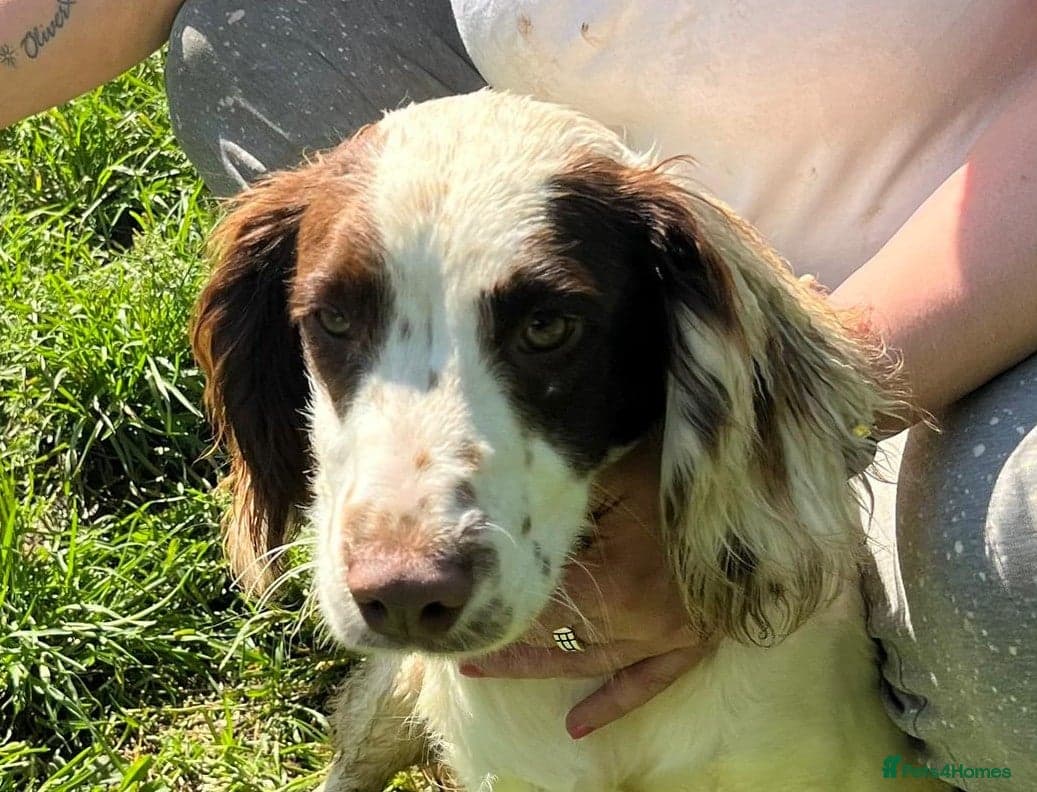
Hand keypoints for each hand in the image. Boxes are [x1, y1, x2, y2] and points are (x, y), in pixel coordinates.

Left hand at [459, 437, 713, 738]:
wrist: (753, 490)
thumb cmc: (679, 470)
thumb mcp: (614, 472)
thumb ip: (564, 502)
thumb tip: (507, 524)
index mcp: (613, 579)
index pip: (535, 604)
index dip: (494, 604)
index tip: (456, 601)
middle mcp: (637, 620)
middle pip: (551, 635)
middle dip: (500, 637)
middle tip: (450, 639)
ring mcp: (667, 635)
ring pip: (585, 661)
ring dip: (533, 667)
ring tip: (482, 672)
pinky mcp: (693, 640)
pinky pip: (648, 683)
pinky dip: (613, 703)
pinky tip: (577, 727)